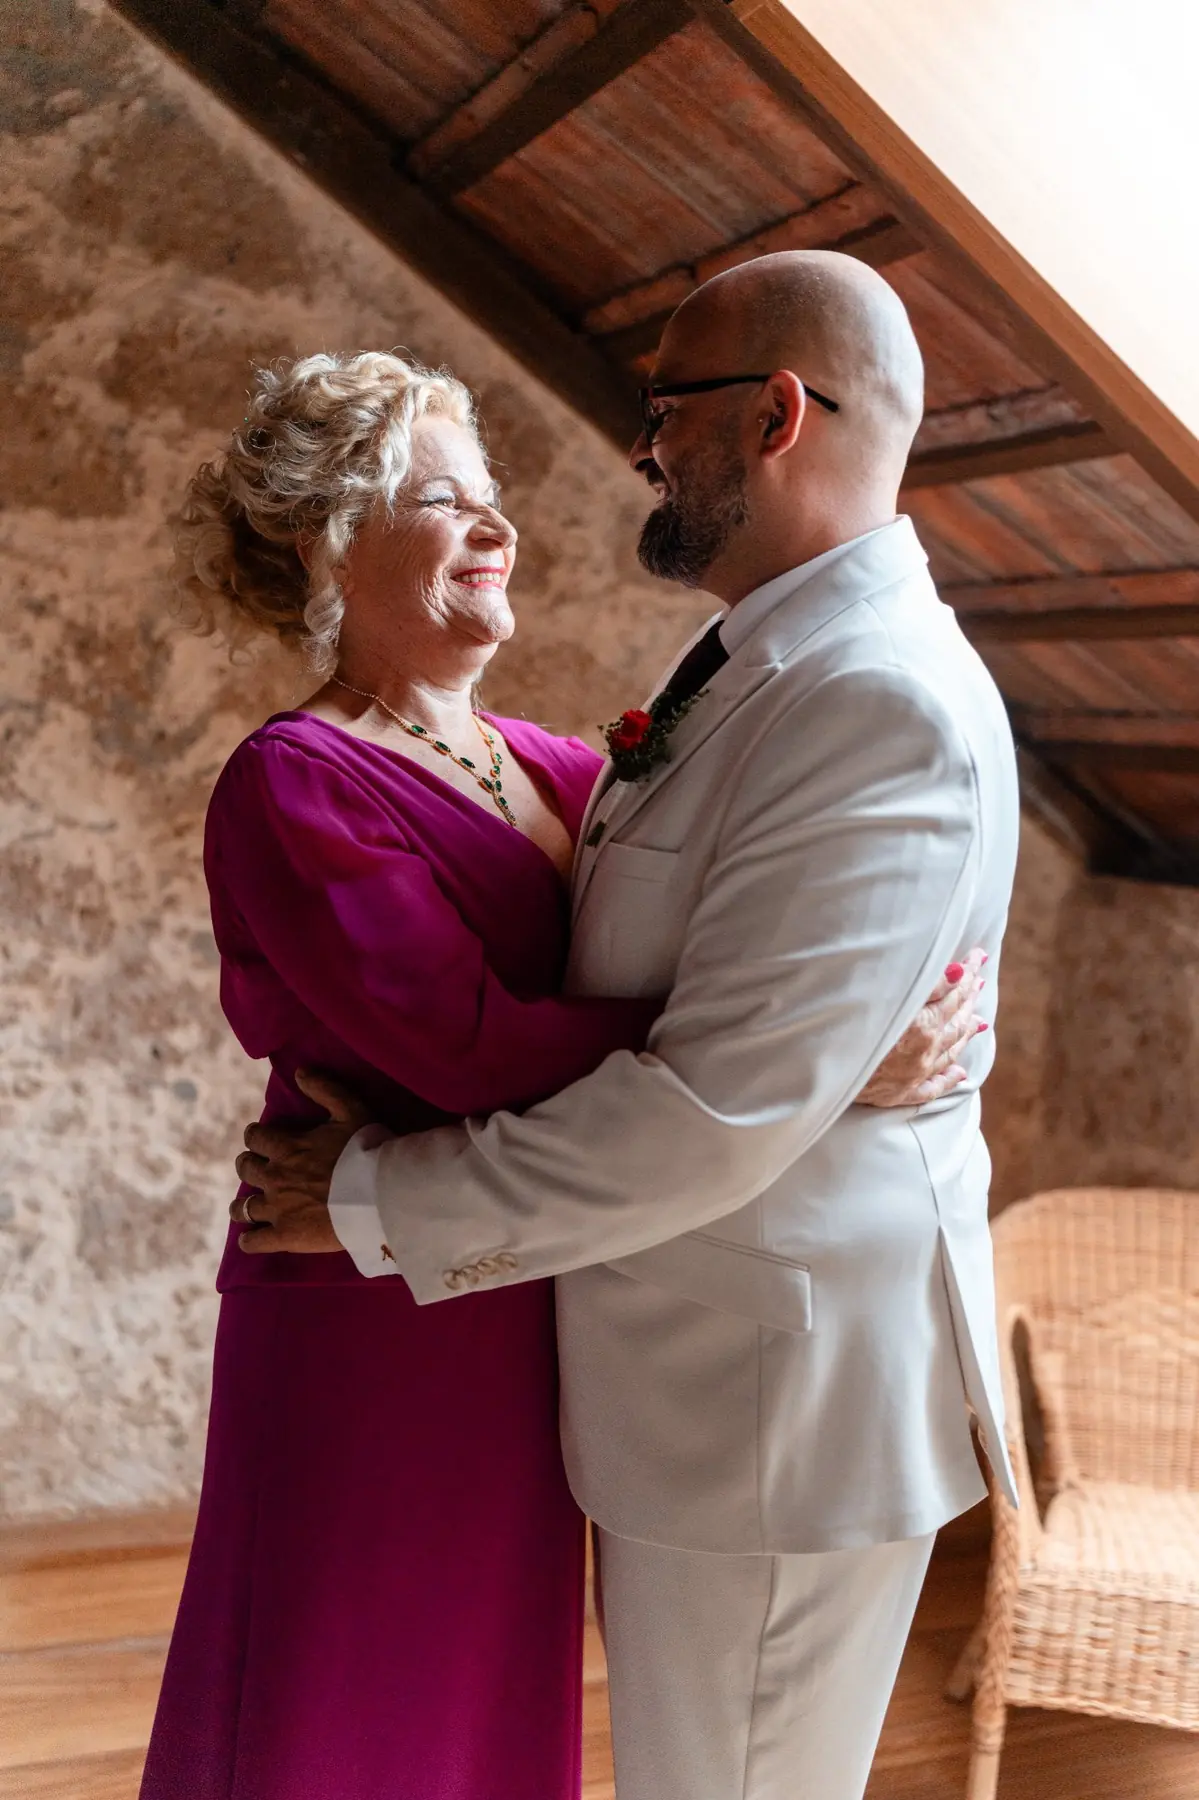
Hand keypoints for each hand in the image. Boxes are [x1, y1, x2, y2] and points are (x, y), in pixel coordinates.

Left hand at [231, 1071, 373, 1253]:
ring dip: (241, 1205)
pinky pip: (254, 1241)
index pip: (256, 1137)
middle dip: (248, 1165)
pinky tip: (251, 1239)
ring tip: (244, 1207)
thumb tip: (299, 1072)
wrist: (378, 1195)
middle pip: (245, 1168)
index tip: (261, 1139)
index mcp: (287, 1147)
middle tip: (256, 1168)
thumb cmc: (367, 1151)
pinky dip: (249, 1240)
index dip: (256, 1137)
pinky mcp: (285, 1236)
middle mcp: (276, 1177)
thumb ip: (325, 1089)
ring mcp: (277, 1209)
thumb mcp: (351, 1110)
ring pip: (242, 1207)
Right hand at [856, 948, 987, 1107]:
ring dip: (965, 1034)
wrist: (821, 1069)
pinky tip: (959, 1074)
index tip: (976, 957)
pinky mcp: (897, 1095)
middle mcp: (923, 1052)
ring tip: (978, 1021)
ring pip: (950, 1052)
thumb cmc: (848, 1024)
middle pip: (955, 1022)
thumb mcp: (889, 994)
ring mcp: (912, 1076)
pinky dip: (947, 1080)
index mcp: (922, 1026)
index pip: (954, 993)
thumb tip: (958, 973)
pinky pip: (931, 1088)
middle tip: (978, 982)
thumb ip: (927, 984)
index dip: (966, 973)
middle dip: (968, 998)